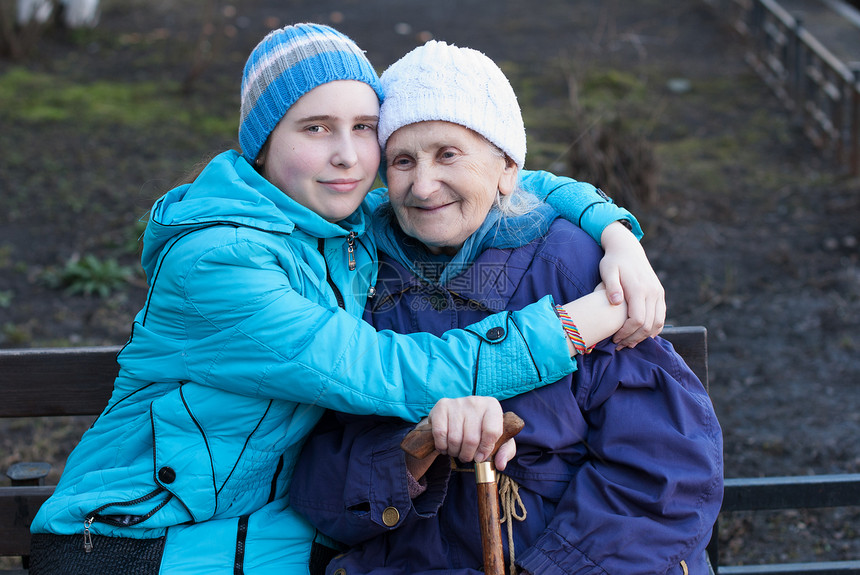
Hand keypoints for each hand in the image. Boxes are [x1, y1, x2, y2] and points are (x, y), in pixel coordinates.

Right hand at [425, 396, 514, 469]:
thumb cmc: (481, 429)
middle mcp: (475, 402)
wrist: (459, 415)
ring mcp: (457, 402)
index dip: (485, 450)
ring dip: (455, 452)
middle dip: (468, 455)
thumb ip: (505, 452)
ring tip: (457, 452)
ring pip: (455, 439)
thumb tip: (500, 465)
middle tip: (467, 457)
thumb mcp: (498, 439)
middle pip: (472, 439)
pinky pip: (440, 434)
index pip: (492, 432)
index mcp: (492, 407)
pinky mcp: (442, 406)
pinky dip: (442, 446)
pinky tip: (445, 446)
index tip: (480, 457)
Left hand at [599, 222, 665, 347]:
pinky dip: (654, 329)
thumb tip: (616, 301)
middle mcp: (653, 292)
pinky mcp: (660, 293)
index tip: (615, 338)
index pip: (638, 320)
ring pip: (657, 323)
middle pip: (648, 325)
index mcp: (639, 289)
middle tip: (620, 345)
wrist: (627, 249)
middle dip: (634, 338)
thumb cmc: (613, 261)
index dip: (627, 333)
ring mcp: (658, 293)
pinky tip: (641, 335)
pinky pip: (661, 317)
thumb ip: (611, 286)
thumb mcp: (608, 270)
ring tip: (629, 343)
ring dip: (644, 336)